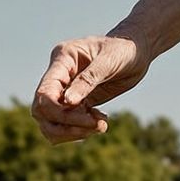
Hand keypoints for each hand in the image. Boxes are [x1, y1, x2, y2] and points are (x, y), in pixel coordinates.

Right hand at [32, 34, 155, 143]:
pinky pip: (65, 124)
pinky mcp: (74, 102)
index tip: (86, 117)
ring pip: (50, 121)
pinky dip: (79, 130)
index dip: (57, 111)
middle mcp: (58, 76)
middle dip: (66, 124)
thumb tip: (67, 102)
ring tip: (101, 126)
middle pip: (42, 111)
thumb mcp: (109, 60)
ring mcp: (64, 90)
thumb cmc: (124, 49)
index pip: (44, 92)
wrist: (136, 51)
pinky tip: (100, 122)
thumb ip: (88, 80)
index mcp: (62, 59)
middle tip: (97, 125)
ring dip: (72, 131)